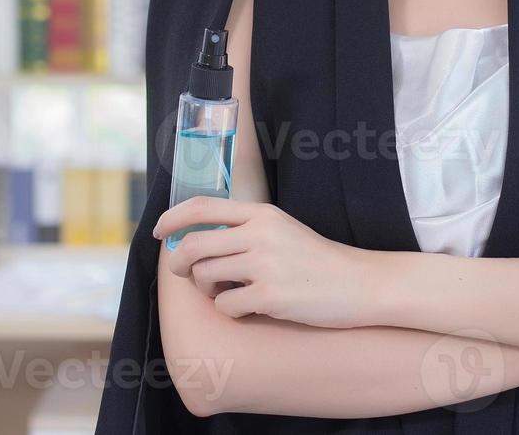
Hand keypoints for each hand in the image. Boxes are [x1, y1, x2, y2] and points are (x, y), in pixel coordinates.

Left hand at [152, 196, 372, 328]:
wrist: (359, 284)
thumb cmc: (317, 261)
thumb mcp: (282, 230)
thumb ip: (246, 229)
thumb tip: (199, 238)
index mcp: (262, 214)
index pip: (203, 206)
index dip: (172, 218)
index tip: (159, 231)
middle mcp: (260, 234)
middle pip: (194, 245)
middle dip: (178, 263)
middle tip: (182, 273)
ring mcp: (265, 265)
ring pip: (204, 276)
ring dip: (206, 289)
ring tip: (227, 292)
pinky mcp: (271, 296)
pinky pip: (226, 306)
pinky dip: (230, 311)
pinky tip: (249, 308)